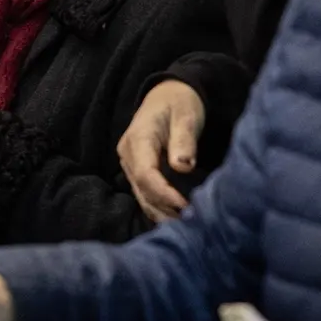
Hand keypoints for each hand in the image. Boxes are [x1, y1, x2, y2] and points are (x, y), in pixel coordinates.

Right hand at [117, 79, 205, 222]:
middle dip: (165, 209)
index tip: (187, 207)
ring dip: (162, 213)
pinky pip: (145, 194)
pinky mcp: (137, 171)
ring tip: (187, 225)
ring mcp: (130, 164)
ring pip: (142, 196)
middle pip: (142, 190)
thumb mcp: (186, 116)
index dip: (165, 194)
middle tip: (192, 223)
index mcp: (138, 139)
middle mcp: (128, 154)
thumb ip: (184, 140)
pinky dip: (160, 207)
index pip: (146, 174)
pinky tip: (177, 217)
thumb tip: (183, 166)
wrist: (167, 95)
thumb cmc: (179, 103)